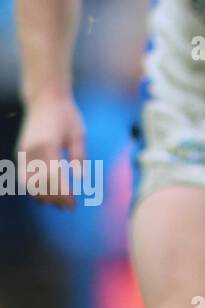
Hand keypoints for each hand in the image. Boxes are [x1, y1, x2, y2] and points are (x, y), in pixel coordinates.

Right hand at [16, 93, 85, 209]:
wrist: (45, 100)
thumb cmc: (67, 115)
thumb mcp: (78, 134)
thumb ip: (79, 156)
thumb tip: (80, 178)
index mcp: (47, 146)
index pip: (53, 178)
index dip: (62, 194)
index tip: (73, 204)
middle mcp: (31, 151)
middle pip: (39, 184)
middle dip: (53, 199)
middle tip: (68, 207)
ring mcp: (23, 153)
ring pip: (28, 183)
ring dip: (42, 196)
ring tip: (58, 203)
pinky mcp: (20, 153)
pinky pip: (23, 177)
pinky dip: (33, 188)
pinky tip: (47, 193)